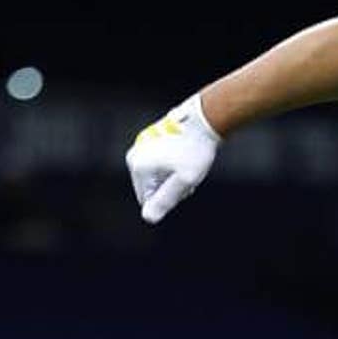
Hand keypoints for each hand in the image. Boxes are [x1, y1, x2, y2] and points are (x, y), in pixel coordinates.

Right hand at [126, 93, 220, 224]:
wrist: (203, 120)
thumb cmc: (195, 151)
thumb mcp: (184, 181)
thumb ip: (165, 200)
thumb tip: (148, 218)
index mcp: (138, 166)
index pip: (148, 200)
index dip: (169, 198)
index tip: (184, 183)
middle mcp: (134, 155)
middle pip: (150, 188)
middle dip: (170, 187)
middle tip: (188, 175)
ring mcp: (141, 146)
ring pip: (156, 176)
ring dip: (172, 177)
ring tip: (187, 164)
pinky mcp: (149, 140)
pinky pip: (158, 164)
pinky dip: (171, 165)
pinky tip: (184, 156)